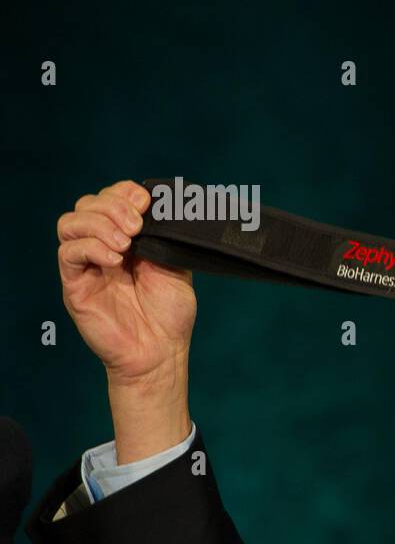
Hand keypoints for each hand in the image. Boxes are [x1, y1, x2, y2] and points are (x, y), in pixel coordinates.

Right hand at [57, 180, 195, 460]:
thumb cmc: (169, 314)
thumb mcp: (176, 267)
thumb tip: (157, 208)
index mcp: (128, 239)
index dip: (124, 192)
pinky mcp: (75, 284)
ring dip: (99, 225)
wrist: (161, 351)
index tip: (146, 202)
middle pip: (88, 205)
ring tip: (126, 245)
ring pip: (71, 223)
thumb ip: (163, 238)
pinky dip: (90, 247)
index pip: (110, 198)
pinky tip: (114, 260)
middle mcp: (103, 247)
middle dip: (114, 206)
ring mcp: (87, 265)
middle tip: (137, 226)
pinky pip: (68, 253)